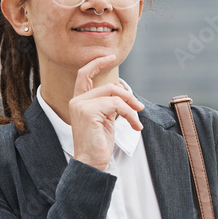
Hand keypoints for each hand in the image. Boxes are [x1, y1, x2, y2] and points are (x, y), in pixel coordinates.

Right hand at [69, 54, 143, 169]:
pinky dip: (130, 114)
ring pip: (115, 95)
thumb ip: (110, 105)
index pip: (85, 75)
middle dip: (128, 96)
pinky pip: (117, 105)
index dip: (98, 63)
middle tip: (140, 108)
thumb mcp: (106, 120)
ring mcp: (81, 105)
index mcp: (79, 101)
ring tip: (136, 121)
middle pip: (109, 86)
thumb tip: (125, 95)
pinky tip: (134, 126)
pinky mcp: (89, 112)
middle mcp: (77, 101)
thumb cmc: (99, 144)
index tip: (111, 56)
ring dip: (131, 108)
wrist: (91, 162)